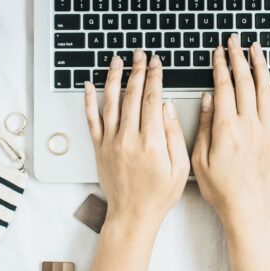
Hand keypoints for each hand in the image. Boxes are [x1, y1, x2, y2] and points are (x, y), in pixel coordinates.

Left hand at [84, 49, 189, 227]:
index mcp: (151, 142)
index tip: (156, 63)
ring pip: (110, 102)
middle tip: (139, 55)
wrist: (132, 215)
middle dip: (137, 71)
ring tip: (117, 60)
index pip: (152, 99)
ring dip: (113, 78)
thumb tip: (167, 106)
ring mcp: (111, 142)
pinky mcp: (99, 148)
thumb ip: (173, 134)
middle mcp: (128, 139)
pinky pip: (92, 120)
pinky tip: (89, 85)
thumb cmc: (159, 195)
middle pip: (131, 96)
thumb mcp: (180, 168)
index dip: (154, 77)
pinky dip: (89, 101)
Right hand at [192, 34, 269, 228]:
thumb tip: (208, 98)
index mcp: (226, 128)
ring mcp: (265, 129)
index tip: (217, 52)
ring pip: (264, 89)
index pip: (223, 86)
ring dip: (259, 65)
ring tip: (255, 48)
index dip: (220, 65)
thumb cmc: (221, 187)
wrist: (248, 206)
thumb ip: (205, 125)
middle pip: (244, 81)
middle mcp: (248, 124)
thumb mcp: (199, 158)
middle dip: (238, 57)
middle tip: (234, 41)